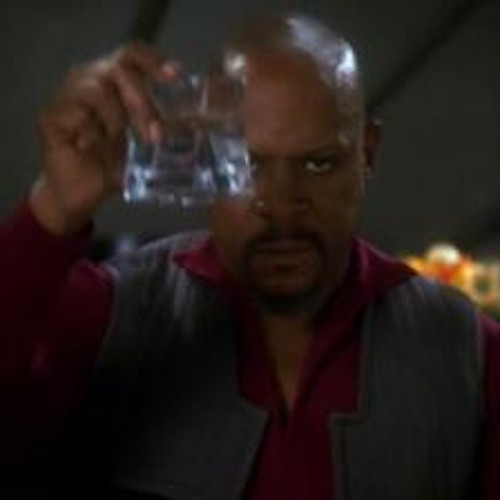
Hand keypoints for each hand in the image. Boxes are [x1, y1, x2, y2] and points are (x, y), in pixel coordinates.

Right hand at [30, 41, 174, 234]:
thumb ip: (164, 135)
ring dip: (117, 118)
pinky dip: (92, 130)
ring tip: (121, 141)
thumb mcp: (145, 150)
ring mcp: (67, 97)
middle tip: (155, 134)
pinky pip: (75, 113)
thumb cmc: (111, 166)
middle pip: (118, 69)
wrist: (80, 195)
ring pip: (96, 88)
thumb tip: (197, 131)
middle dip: (142, 101)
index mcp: (112, 83)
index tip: (176, 77)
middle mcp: (88, 81)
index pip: (132, 55)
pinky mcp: (51, 118)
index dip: (154, 61)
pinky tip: (95, 145)